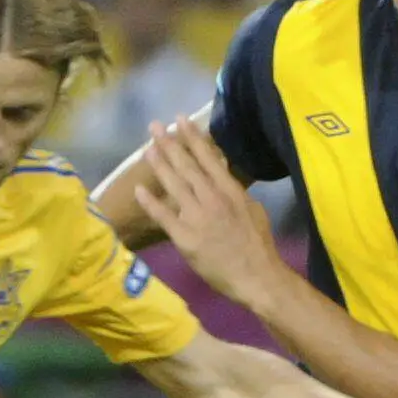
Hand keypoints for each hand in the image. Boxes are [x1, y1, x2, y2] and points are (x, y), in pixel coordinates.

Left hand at [134, 117, 281, 304]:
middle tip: (154, 126)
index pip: (208, 157)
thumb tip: (221, 174)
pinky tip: (139, 190)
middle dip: (169, 144)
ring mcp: (197, 218)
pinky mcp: (185, 238)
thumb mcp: (252, 209)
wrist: (257, 277)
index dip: (192, 137)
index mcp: (230, 191)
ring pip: (174, 185)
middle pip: (187, 166)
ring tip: (147, 148)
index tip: (180, 120)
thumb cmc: (257, 245)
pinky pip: (164, 216)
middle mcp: (212, 199)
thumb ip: (233, 190)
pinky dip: (151, 202)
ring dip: (159, 165)